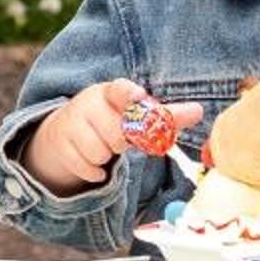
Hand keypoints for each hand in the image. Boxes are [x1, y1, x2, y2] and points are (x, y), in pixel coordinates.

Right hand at [28, 79, 201, 195]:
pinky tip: (92, 161)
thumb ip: (165, 116)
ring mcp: (72, 122)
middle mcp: (89, 102)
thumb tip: (199, 111)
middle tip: (118, 138)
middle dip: (120, 142)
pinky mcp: (61, 144)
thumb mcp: (133, 115)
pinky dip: (93, 171)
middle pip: (116, 132)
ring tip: (102, 146)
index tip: (140, 96)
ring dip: (106, 157)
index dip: (130, 94)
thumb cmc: (109, 119)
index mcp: (112, 91)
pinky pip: (86, 166)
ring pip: (100, 151)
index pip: (121, 89)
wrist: (65, 131)